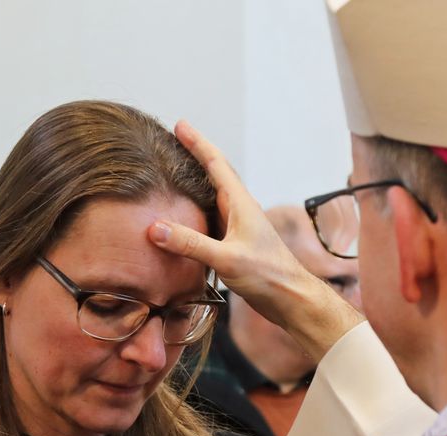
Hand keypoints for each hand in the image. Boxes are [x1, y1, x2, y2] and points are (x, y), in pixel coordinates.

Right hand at [149, 120, 363, 360]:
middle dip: (193, 156)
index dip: (197, 143)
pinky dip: (195, 211)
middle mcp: (240, 210)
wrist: (291, 299)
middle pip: (213, 175)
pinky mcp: (235, 244)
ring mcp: (238, 227)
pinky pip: (210, 219)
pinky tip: (183, 217)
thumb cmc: (268, 276)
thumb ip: (191, 244)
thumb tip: (155, 228)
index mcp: (240, 204)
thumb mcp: (227, 258)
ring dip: (193, 184)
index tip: (180, 125)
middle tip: (171, 142)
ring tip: (172, 175)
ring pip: (211, 197)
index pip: (215, 164)